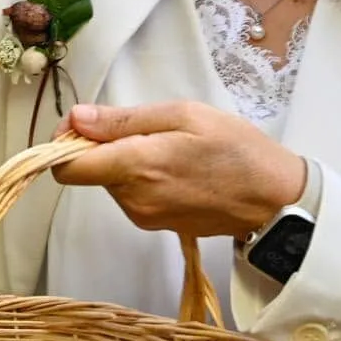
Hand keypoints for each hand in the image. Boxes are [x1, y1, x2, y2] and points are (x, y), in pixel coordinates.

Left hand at [53, 100, 307, 239]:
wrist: (275, 199)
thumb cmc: (235, 149)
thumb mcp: (183, 115)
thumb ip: (123, 120)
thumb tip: (76, 119)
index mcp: (135, 168)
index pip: (67, 169)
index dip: (64, 144)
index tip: (85, 126)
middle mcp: (133, 199)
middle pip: (88, 172)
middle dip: (102, 147)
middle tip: (145, 128)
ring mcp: (145, 217)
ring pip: (111, 183)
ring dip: (125, 162)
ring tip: (169, 146)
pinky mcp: (157, 225)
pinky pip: (132, 196)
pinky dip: (141, 178)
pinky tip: (175, 167)